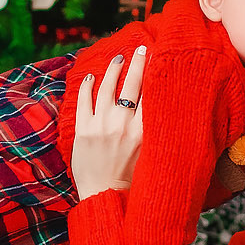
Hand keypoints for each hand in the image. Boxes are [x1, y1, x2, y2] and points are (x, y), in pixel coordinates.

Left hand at [69, 47, 145, 200]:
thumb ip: (152, 129)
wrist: (106, 195)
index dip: (155, 72)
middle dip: (138, 62)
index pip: (151, 93)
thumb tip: (160, 106)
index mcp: (144, 130)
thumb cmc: (133, 178)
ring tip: (119, 59)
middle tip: (142, 48)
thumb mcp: (150, 152)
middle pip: (132, 84)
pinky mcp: (83, 130)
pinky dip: (87, 86)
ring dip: (114, 70)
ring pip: (107, 87)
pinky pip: (84, 100)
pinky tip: (90, 77)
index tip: (159, 57)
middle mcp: (123, 124)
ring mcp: (101, 125)